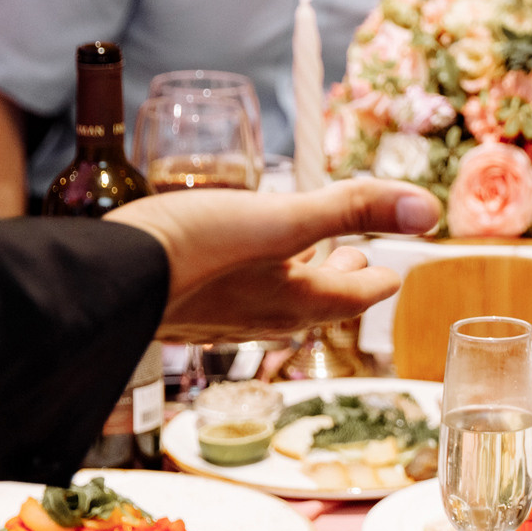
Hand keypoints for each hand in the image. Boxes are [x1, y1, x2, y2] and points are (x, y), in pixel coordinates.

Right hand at [107, 180, 440, 341]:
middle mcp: (270, 320)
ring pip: (278, 299)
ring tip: (301, 250)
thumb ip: (355, 209)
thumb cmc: (196, 249)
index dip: (385, 271)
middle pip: (324, 298)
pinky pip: (235, 298)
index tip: (394, 261)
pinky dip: (251, 276)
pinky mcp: (188, 314)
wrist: (102, 281)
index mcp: (305, 302)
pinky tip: (235, 261)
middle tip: (351, 252)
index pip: (367, 291)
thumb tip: (429, 212)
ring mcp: (226, 322)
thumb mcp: (285, 217)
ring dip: (297, 273)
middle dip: (343, 273)